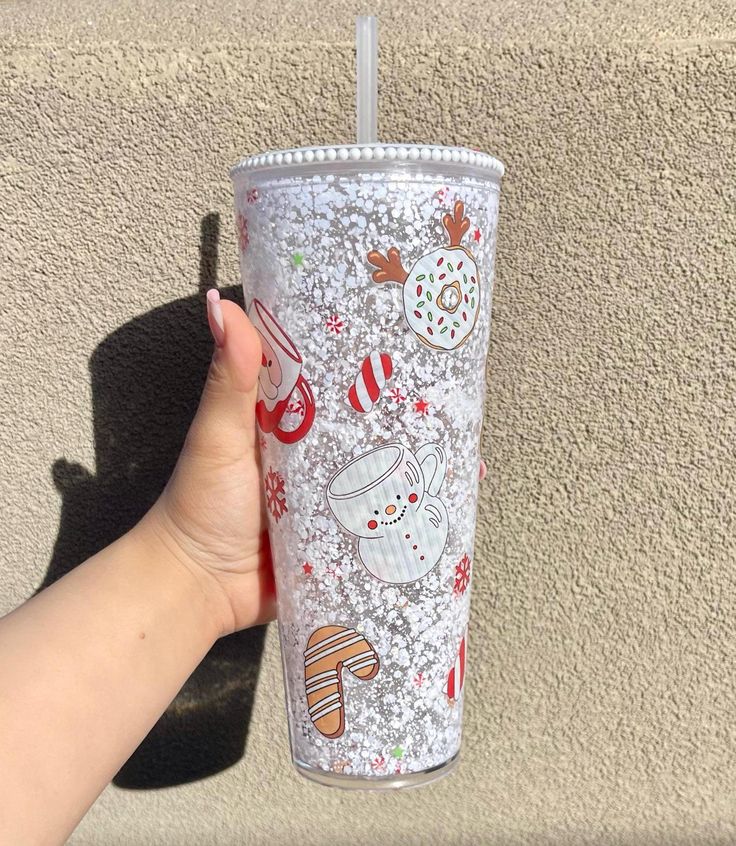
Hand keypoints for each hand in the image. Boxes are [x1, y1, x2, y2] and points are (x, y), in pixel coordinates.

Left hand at [139, 290, 488, 639]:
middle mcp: (314, 454)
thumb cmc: (201, 503)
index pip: (338, 381)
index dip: (372, 362)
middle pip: (369, 429)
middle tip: (459, 402)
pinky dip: (409, 514)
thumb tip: (218, 302)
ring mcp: (330, 497)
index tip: (413, 340)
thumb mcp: (220, 434)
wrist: (198, 586)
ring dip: (418, 466)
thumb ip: (229, 378)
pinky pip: (380, 522)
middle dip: (410, 417)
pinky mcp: (338, 537)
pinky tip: (447, 507)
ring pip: (382, 474)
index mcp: (290, 421)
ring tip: (469, 453)